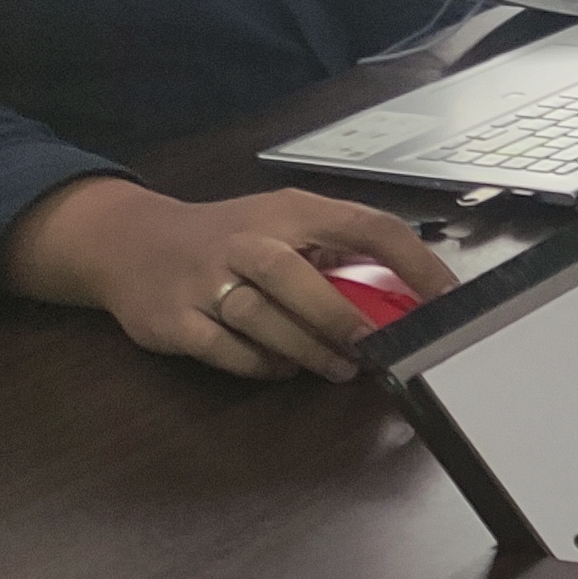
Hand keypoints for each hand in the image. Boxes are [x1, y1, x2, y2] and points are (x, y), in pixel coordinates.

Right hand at [0, 177, 454, 381]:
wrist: (129, 243)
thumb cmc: (228, 238)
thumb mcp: (284, 227)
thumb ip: (335, 254)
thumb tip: (402, 297)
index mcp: (290, 211)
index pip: (366, 225)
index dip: (413, 261)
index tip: (447, 297)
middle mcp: (246, 240)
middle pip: (298, 279)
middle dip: (343, 318)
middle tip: (378, 348)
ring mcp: (205, 281)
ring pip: (264, 321)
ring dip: (310, 351)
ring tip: (341, 368)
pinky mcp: (174, 320)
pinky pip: (227, 351)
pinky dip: (262, 365)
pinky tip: (283, 366)